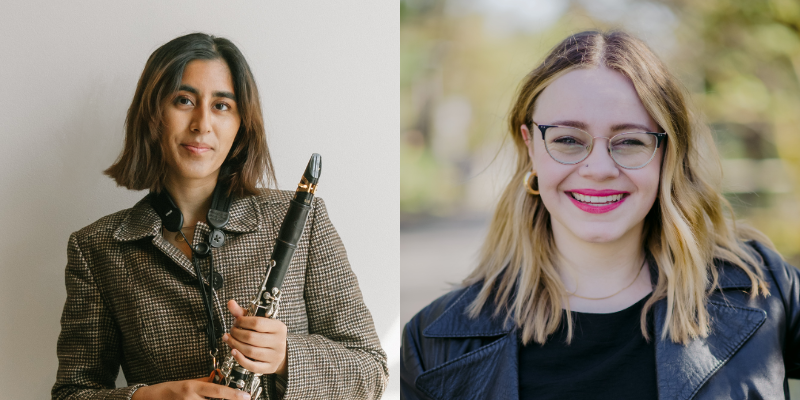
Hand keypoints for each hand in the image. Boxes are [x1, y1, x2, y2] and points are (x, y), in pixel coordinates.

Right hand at [130, 375, 249, 399]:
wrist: (150, 399)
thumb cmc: (169, 390)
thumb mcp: (189, 382)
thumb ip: (207, 381)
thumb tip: (221, 378)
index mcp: (193, 387)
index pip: (217, 391)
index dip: (233, 394)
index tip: (246, 396)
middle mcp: (191, 399)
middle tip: (239, 398)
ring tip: (209, 397)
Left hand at [224, 299, 288, 376]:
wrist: (282, 352)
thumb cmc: (268, 334)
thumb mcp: (260, 321)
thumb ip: (244, 313)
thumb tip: (230, 303)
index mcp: (279, 327)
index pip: (257, 323)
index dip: (242, 322)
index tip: (236, 321)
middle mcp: (279, 341)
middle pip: (252, 338)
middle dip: (236, 334)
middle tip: (231, 331)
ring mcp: (275, 356)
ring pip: (250, 351)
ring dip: (235, 345)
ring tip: (229, 339)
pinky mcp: (270, 367)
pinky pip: (252, 366)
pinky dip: (240, 359)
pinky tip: (233, 352)